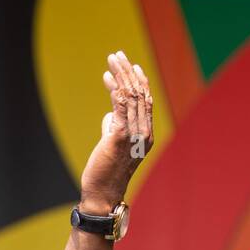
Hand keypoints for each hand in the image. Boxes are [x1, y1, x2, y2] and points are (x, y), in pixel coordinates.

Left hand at [79, 51, 153, 212]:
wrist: (102, 194)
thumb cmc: (105, 172)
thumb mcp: (112, 145)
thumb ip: (114, 128)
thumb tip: (109, 115)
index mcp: (146, 135)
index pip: (146, 101)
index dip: (139, 81)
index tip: (131, 65)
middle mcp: (145, 133)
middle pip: (140, 94)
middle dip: (128, 72)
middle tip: (117, 55)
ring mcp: (135, 135)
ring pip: (131, 96)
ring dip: (120, 75)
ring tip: (112, 60)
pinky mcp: (120, 137)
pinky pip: (120, 106)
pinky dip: (114, 89)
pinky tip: (107, 78)